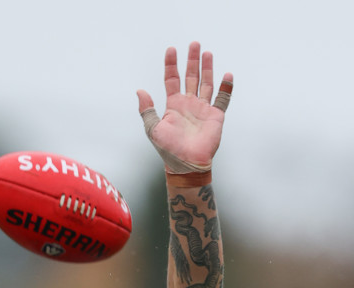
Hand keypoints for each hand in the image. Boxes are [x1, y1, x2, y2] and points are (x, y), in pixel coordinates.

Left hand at [138, 41, 232, 172]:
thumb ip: (147, 110)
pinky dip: (226, 88)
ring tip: (207, 53)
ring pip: (206, 83)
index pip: (172, 79)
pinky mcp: (215, 116)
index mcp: (174, 105)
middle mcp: (189, 104)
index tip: (171, 50)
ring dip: (207, 68)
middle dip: (192, 60)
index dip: (171, 65)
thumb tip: (139, 90)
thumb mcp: (153, 129)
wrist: (186, 164)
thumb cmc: (168, 149)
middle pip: (191, 76)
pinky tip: (227, 75)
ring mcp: (203, 109)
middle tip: (194, 44)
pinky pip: (222, 99)